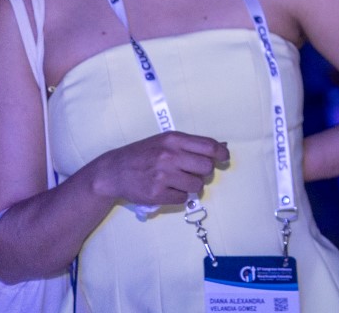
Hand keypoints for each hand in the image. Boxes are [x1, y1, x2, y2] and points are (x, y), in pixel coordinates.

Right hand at [89, 131, 229, 205]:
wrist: (114, 171)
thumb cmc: (143, 154)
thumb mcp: (166, 141)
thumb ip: (191, 145)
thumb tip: (221, 148)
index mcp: (174, 140)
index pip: (209, 146)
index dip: (221, 153)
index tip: (224, 158)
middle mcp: (169, 156)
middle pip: (206, 167)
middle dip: (205, 172)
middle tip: (195, 173)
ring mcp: (162, 175)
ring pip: (197, 185)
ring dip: (193, 186)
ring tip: (180, 182)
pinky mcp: (156, 193)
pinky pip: (182, 198)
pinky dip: (180, 196)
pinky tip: (169, 189)